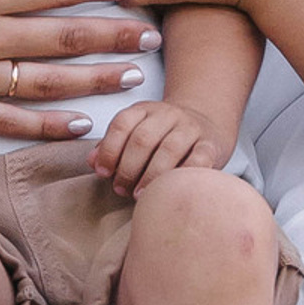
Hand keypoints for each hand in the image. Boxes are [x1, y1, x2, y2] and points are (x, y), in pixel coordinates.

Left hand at [90, 100, 224, 195]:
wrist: (206, 122)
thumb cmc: (162, 136)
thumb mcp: (135, 132)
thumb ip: (113, 146)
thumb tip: (92, 161)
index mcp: (144, 110)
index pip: (122, 124)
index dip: (109, 149)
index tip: (102, 173)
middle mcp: (167, 114)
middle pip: (143, 139)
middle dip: (128, 167)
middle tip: (120, 189)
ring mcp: (191, 128)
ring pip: (169, 149)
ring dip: (150, 175)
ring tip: (140, 195)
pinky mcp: (211, 144)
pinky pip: (199, 159)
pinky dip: (183, 174)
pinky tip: (171, 189)